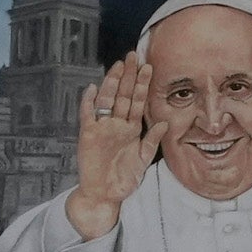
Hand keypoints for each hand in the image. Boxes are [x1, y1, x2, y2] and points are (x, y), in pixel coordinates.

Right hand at [67, 54, 156, 237]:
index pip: (137, 101)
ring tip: (117, 66)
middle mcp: (116, 124)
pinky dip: (89, 102)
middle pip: (122, 95)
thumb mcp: (143, 160)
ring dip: (111, 83)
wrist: (105, 195)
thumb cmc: (123, 179)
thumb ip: (152, 141)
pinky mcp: (88, 136)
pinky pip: (88, 116)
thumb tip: (164, 122)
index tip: (148, 67)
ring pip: (107, 100)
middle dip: (127, 76)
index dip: (142, 84)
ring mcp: (102, 128)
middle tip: (133, 56)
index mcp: (130, 128)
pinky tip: (93, 89)